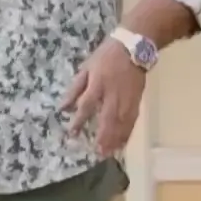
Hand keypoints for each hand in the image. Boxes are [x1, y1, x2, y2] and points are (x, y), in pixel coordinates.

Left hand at [61, 40, 146, 154]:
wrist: (134, 48)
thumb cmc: (106, 56)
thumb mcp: (86, 67)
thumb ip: (75, 88)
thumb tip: (63, 107)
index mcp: (98, 84)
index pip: (87, 105)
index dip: (79, 120)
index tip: (73, 133)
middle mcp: (113, 94)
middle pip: (108, 118)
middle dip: (104, 136)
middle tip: (98, 152)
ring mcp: (127, 98)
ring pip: (122, 122)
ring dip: (116, 139)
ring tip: (109, 153)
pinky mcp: (137, 101)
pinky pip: (132, 120)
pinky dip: (128, 133)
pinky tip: (123, 143)